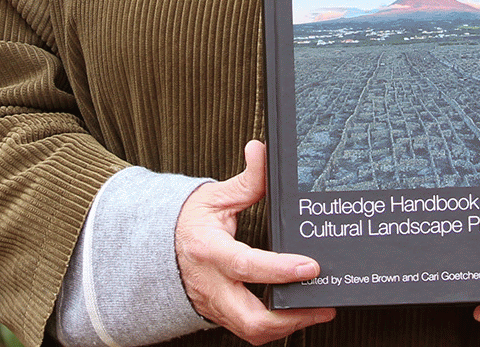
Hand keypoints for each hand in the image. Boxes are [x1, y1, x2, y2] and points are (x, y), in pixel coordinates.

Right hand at [174, 139, 335, 344]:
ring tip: (317, 310)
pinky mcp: (220, 316)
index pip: (246, 265)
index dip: (280, 269)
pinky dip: (275, 327)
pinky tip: (296, 314)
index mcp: (209, 250)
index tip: (310, 267)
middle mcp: (211, 284)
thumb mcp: (215, 196)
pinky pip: (249, 330)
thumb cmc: (187, 222)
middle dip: (291, 318)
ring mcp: (215, 305)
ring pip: (252, 331)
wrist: (157, 248)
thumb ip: (247, 179)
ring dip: (287, 326)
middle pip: (251, 318)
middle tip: (323, 305)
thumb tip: (262, 150)